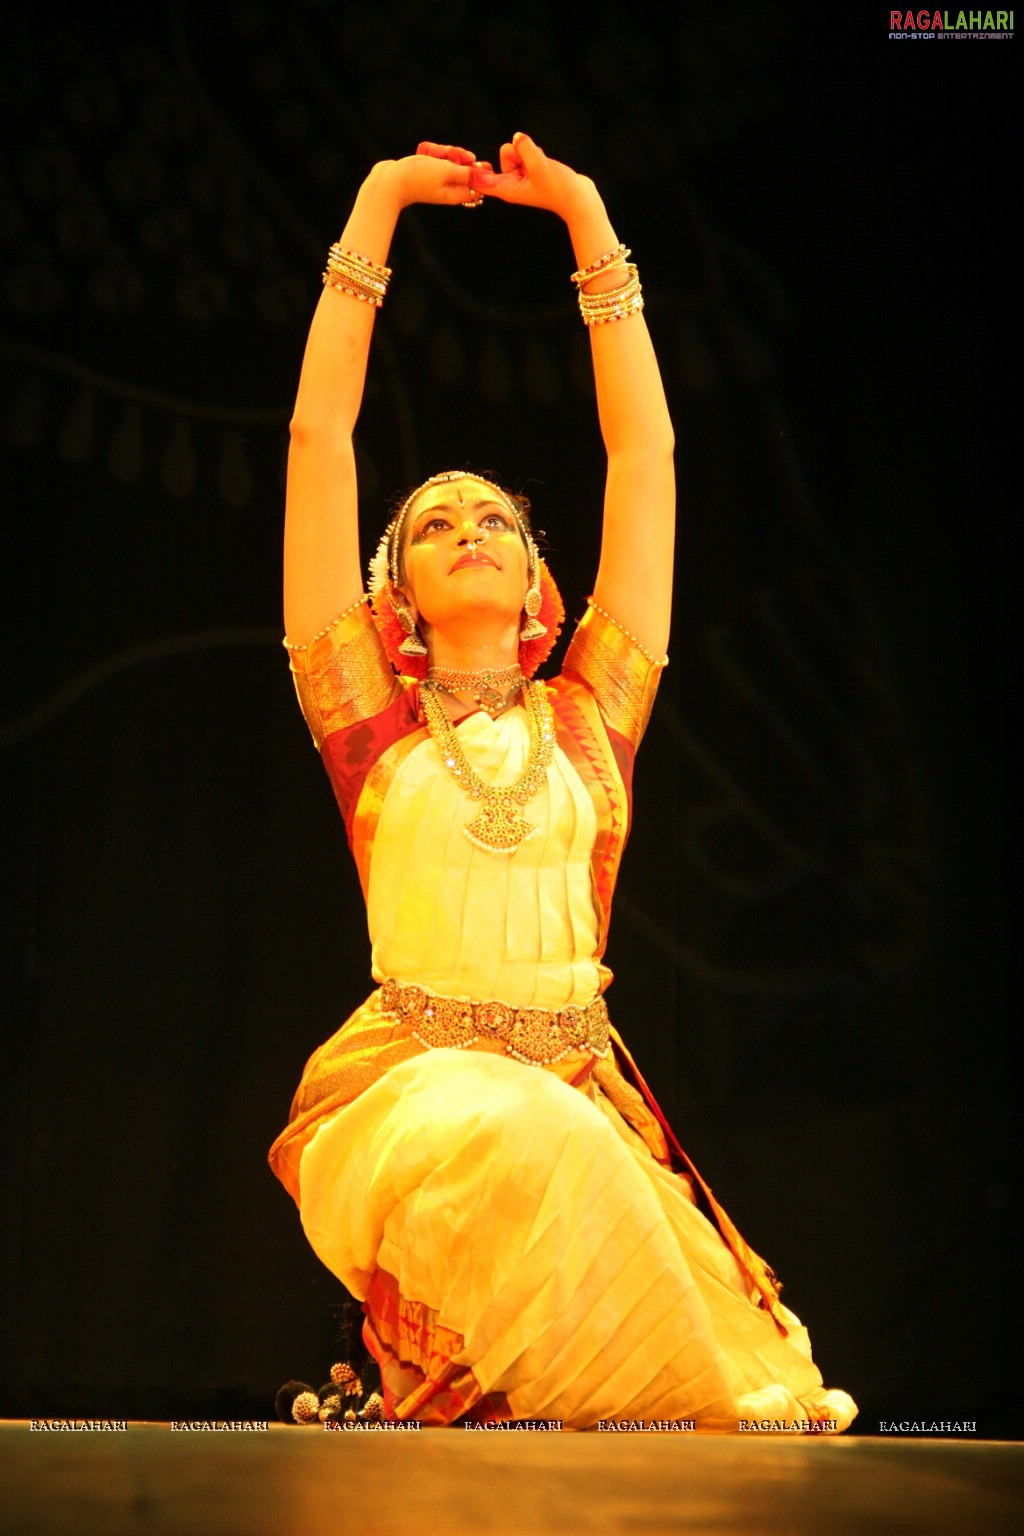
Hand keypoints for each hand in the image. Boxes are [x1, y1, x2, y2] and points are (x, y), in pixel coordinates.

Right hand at [380, 146, 486, 209]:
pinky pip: (434, 156)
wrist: (389, 181)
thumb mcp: (446, 171)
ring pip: (448, 158)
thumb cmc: (417, 177)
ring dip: (441, 150)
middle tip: (449, 154)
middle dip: (456, 155)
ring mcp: (435, 179)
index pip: (475, 182)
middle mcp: (447, 187)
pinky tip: (422, 151)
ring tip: (430, 152)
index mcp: (455, 192)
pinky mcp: (425, 170)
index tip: (470, 160)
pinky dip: (430, 151)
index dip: (476, 169)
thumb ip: (467, 173)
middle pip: (462, 167)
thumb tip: (487, 178)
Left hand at [468, 133, 592, 218]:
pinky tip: (545, 164)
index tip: (474, 161)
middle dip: (518, 152)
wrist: (578, 198)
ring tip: (541, 164)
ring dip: (529, 152)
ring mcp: (523, 177)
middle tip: (531, 163)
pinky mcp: (533, 170)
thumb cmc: (559, 189)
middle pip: (504, 154)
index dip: (476, 170)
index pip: (481, 181)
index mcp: (508, 189)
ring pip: (517, 150)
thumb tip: (517, 136)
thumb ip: (525, 149)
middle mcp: (512, 183)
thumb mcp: (540, 166)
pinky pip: (528, 152)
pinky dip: (536, 153)